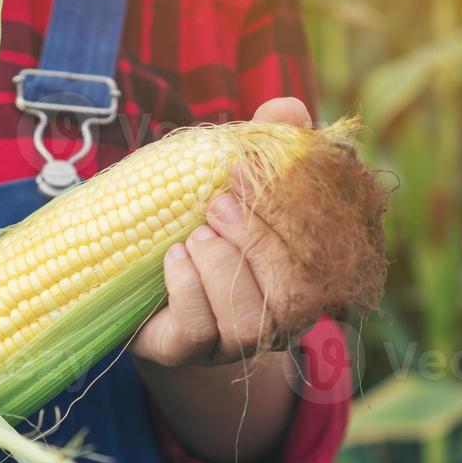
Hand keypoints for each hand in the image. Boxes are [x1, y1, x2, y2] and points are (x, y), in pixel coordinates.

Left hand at [130, 97, 312, 367]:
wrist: (141, 274)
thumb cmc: (204, 220)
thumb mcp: (235, 179)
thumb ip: (266, 144)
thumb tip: (288, 109)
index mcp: (306, 273)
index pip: (320, 252)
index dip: (288, 211)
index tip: (247, 170)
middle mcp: (280, 319)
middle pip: (295, 295)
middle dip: (257, 240)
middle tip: (216, 203)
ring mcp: (233, 344)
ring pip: (249, 321)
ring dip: (222, 266)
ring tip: (195, 236)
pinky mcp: (188, 353)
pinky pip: (200, 331)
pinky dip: (187, 287)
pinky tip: (173, 258)